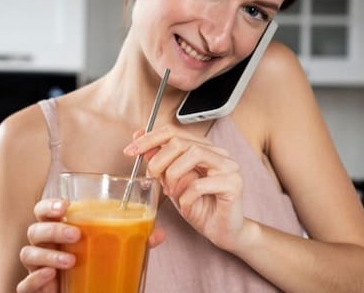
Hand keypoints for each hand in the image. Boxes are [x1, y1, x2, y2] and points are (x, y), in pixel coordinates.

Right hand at [16, 196, 167, 292]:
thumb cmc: (93, 266)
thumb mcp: (114, 251)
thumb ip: (134, 239)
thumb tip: (157, 234)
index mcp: (59, 230)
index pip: (44, 211)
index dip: (49, 205)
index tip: (65, 205)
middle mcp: (44, 246)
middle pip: (35, 229)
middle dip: (53, 228)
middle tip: (75, 234)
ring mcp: (37, 267)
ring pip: (28, 253)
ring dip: (48, 254)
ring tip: (71, 260)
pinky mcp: (36, 289)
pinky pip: (25, 284)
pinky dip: (35, 279)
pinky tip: (50, 276)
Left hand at [124, 125, 244, 251]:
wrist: (222, 231)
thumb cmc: (199, 207)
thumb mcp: (171, 183)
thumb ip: (159, 161)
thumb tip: (139, 139)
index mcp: (202, 148)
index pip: (173, 131)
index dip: (149, 139)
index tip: (130, 151)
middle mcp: (217, 153)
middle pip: (180, 141)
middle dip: (158, 160)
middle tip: (152, 177)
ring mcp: (228, 166)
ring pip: (194, 154)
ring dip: (174, 174)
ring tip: (171, 192)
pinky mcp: (233, 184)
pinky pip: (201, 184)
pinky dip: (186, 196)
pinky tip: (186, 205)